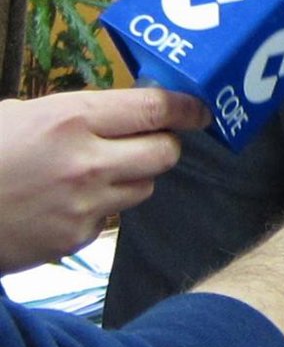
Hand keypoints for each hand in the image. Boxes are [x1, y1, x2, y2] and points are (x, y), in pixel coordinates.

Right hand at [0, 88, 209, 271]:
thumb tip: (122, 112)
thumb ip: (75, 114)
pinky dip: (101, 208)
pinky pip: (111, 218)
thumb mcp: (20, 114)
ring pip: (144, 187)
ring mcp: (84, 205)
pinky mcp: (76, 238)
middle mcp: (86, 161)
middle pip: (165, 153)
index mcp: (71, 119)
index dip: (186, 109)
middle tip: (148, 139)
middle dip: (163, 144)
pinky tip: (65, 200)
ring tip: (96, 169)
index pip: (155, 109)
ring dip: (133, 176)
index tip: (200, 109)